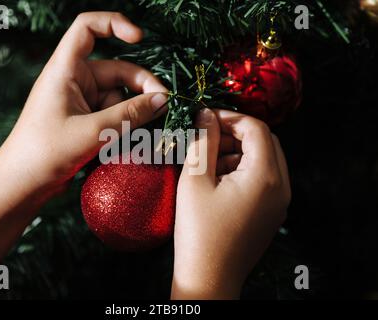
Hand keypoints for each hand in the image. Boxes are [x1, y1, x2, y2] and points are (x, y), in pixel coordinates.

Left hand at [0, 11, 167, 193]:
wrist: (22, 184)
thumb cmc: (47, 152)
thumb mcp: (94, 132)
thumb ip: (130, 114)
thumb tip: (163, 100)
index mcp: (66, 69)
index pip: (88, 28)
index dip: (114, 24)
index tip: (139, 38)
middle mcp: (74, 80)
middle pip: (117, 70)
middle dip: (142, 86)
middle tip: (165, 106)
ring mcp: (81, 102)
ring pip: (119, 97)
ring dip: (133, 113)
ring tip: (139, 135)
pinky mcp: (86, 121)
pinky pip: (113, 114)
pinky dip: (124, 126)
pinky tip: (128, 142)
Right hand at [172, 109, 290, 299]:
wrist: (209, 278)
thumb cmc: (199, 231)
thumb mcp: (195, 181)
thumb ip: (203, 142)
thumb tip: (206, 114)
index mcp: (265, 176)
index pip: (256, 128)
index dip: (230, 117)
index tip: (206, 118)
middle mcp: (281, 187)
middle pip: (265, 142)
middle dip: (236, 133)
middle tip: (207, 136)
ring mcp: (280, 202)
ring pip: (265, 160)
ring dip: (239, 151)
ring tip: (209, 159)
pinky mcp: (272, 213)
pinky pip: (264, 179)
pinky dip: (244, 169)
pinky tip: (218, 178)